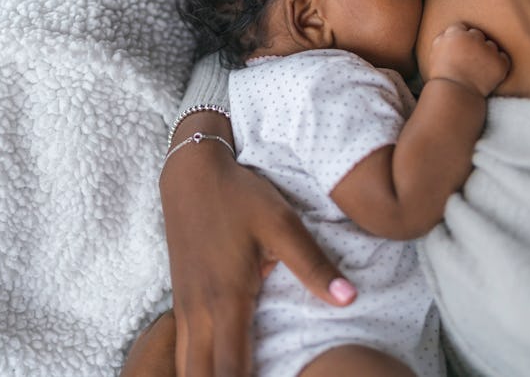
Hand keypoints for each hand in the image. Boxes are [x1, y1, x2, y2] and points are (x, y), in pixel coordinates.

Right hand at [159, 136, 355, 376]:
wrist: (192, 172)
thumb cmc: (239, 196)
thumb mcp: (281, 223)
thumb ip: (313, 264)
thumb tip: (349, 299)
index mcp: (227, 300)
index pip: (231, 372)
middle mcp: (199, 312)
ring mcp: (184, 306)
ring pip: (186, 367)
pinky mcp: (180, 297)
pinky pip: (183, 348)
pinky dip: (197, 366)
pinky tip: (217, 365)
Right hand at [422, 22, 510, 95]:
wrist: (455, 96)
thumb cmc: (442, 77)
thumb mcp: (434, 53)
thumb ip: (443, 38)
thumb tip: (452, 32)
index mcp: (455, 34)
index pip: (461, 28)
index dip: (459, 40)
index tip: (458, 51)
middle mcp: (473, 38)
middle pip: (477, 35)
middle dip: (474, 45)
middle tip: (468, 61)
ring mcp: (488, 50)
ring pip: (491, 46)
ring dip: (487, 54)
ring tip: (477, 70)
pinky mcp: (500, 63)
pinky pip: (503, 58)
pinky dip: (498, 65)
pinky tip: (488, 74)